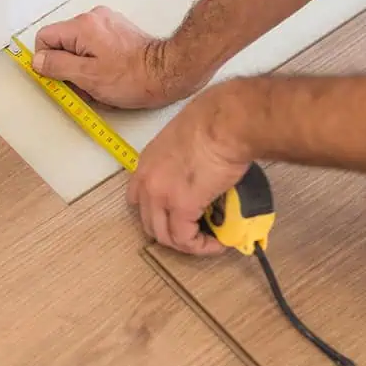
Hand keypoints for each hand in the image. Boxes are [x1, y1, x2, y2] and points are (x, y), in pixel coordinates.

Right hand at [32, 6, 204, 109]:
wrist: (169, 72)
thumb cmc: (135, 77)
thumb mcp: (87, 77)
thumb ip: (57, 66)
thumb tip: (38, 61)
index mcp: (82, 26)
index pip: (45, 38)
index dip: (47, 61)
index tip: (58, 79)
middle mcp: (93, 18)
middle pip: (62, 42)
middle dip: (68, 67)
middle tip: (84, 86)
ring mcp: (107, 24)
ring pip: (79, 47)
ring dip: (83, 67)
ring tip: (101, 83)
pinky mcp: (118, 32)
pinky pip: (95, 47)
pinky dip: (97, 63)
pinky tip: (110, 77)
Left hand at [126, 87, 250, 254]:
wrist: (228, 122)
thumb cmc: (217, 119)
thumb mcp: (187, 136)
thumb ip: (186, 159)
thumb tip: (202, 172)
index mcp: (148, 161)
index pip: (138, 198)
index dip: (157, 213)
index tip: (176, 216)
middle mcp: (148, 180)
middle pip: (150, 222)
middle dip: (172, 232)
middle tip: (196, 231)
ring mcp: (161, 195)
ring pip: (165, 236)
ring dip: (187, 243)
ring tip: (209, 240)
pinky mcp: (182, 207)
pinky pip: (186, 240)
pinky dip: (201, 246)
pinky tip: (217, 243)